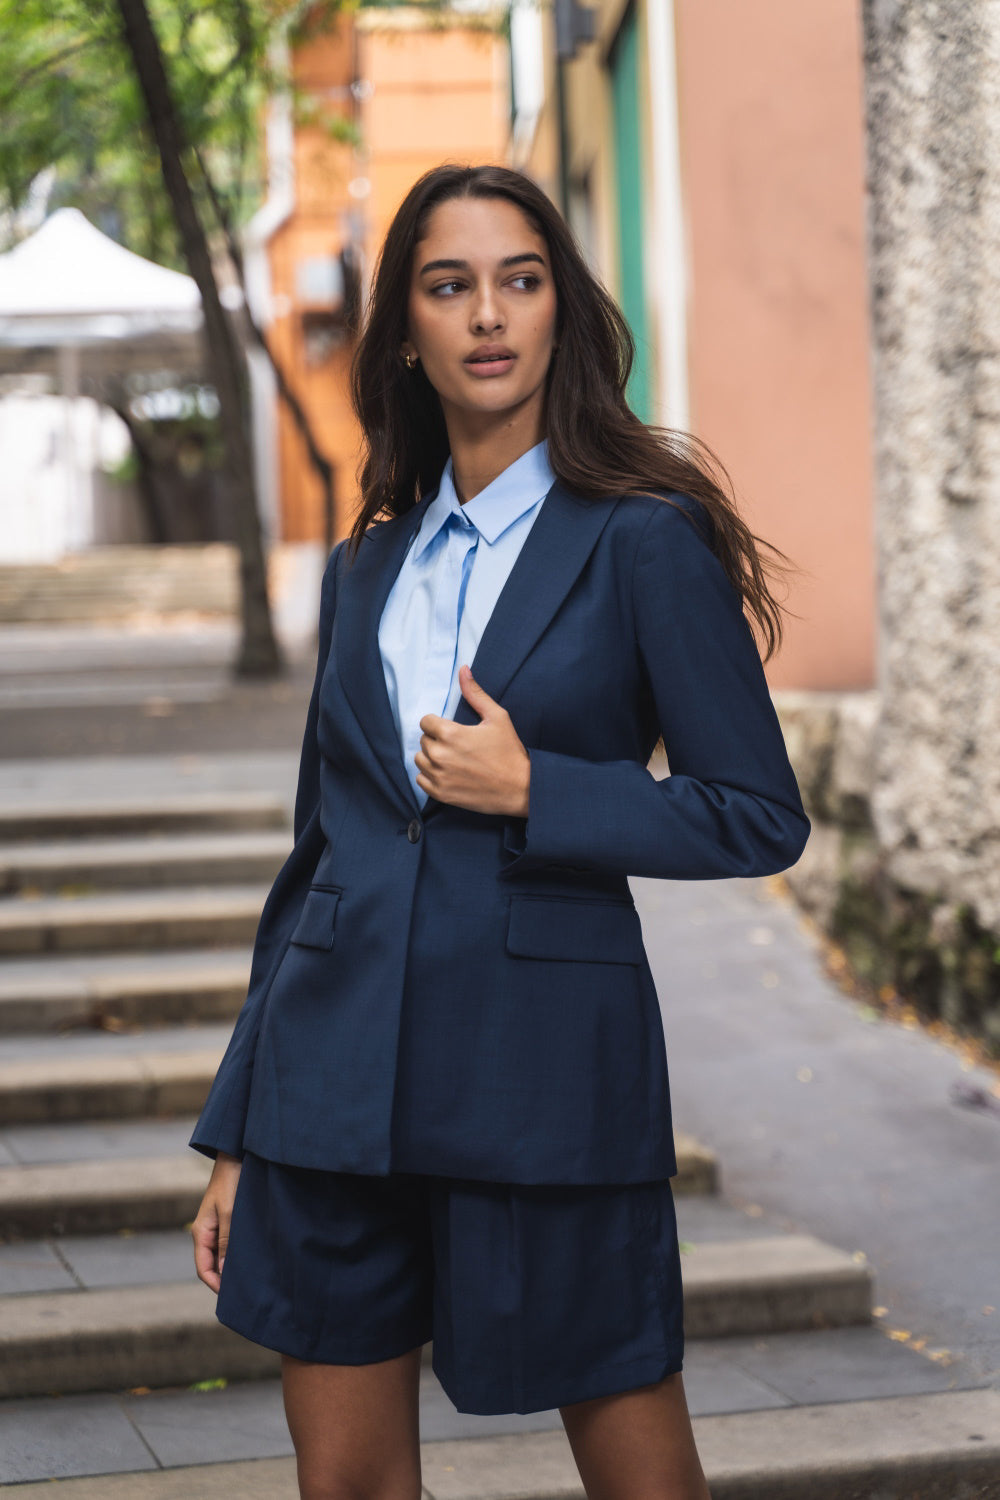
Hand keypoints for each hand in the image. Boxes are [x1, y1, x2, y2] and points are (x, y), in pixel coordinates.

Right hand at [191, 1152, 241, 1292]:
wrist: (235, 1156)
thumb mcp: (230, 1212)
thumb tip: (223, 1271)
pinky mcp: (226, 1220)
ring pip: (220, 1255)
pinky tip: (250, 1258)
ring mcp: (216, 1226)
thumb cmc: (231, 1181)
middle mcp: (206, 1232)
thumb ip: (226, 1241)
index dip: (215, 1285)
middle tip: (244, 1292)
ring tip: (249, 1278)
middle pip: (211, 1264)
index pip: (203, 1268)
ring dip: (230, 1267)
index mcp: (201, 1232)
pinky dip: (234, 1254)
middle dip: (223, 1280)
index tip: (231, 1297)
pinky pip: (227, 1244)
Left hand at [415, 665, 530, 816]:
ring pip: (420, 760)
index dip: (438, 724)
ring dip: (432, 758)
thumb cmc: (509, 752)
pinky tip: (448, 774)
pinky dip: (430, 776)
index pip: (425, 722)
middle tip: (458, 746)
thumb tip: (463, 669)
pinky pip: (421, 780)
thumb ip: (475, 693)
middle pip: (423, 740)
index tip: (453, 730)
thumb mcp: (497, 717)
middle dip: (437, 740)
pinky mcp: (440, 793)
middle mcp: (439, 755)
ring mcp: (439, 776)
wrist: (520, 788)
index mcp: (450, 733)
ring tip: (453, 760)